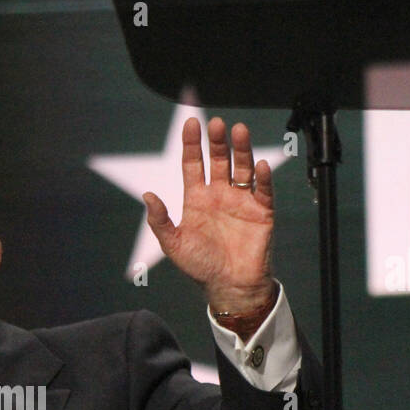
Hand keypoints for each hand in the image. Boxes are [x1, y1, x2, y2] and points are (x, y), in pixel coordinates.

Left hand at [142, 116, 274, 314]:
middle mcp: (219, 194)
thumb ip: (160, 221)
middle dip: (217, 142)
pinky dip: (262, 177)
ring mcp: (241, 200)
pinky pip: (262, 189)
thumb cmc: (200, 267)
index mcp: (197, 199)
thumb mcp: (174, 244)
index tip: (190, 123)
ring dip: (241, 149)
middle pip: (218, 160)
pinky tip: (260, 165)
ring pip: (242, 168)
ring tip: (239, 131)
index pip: (193, 164)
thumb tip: (147, 196)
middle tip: (217, 124)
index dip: (191, 144)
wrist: (229, 286)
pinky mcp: (261, 211)